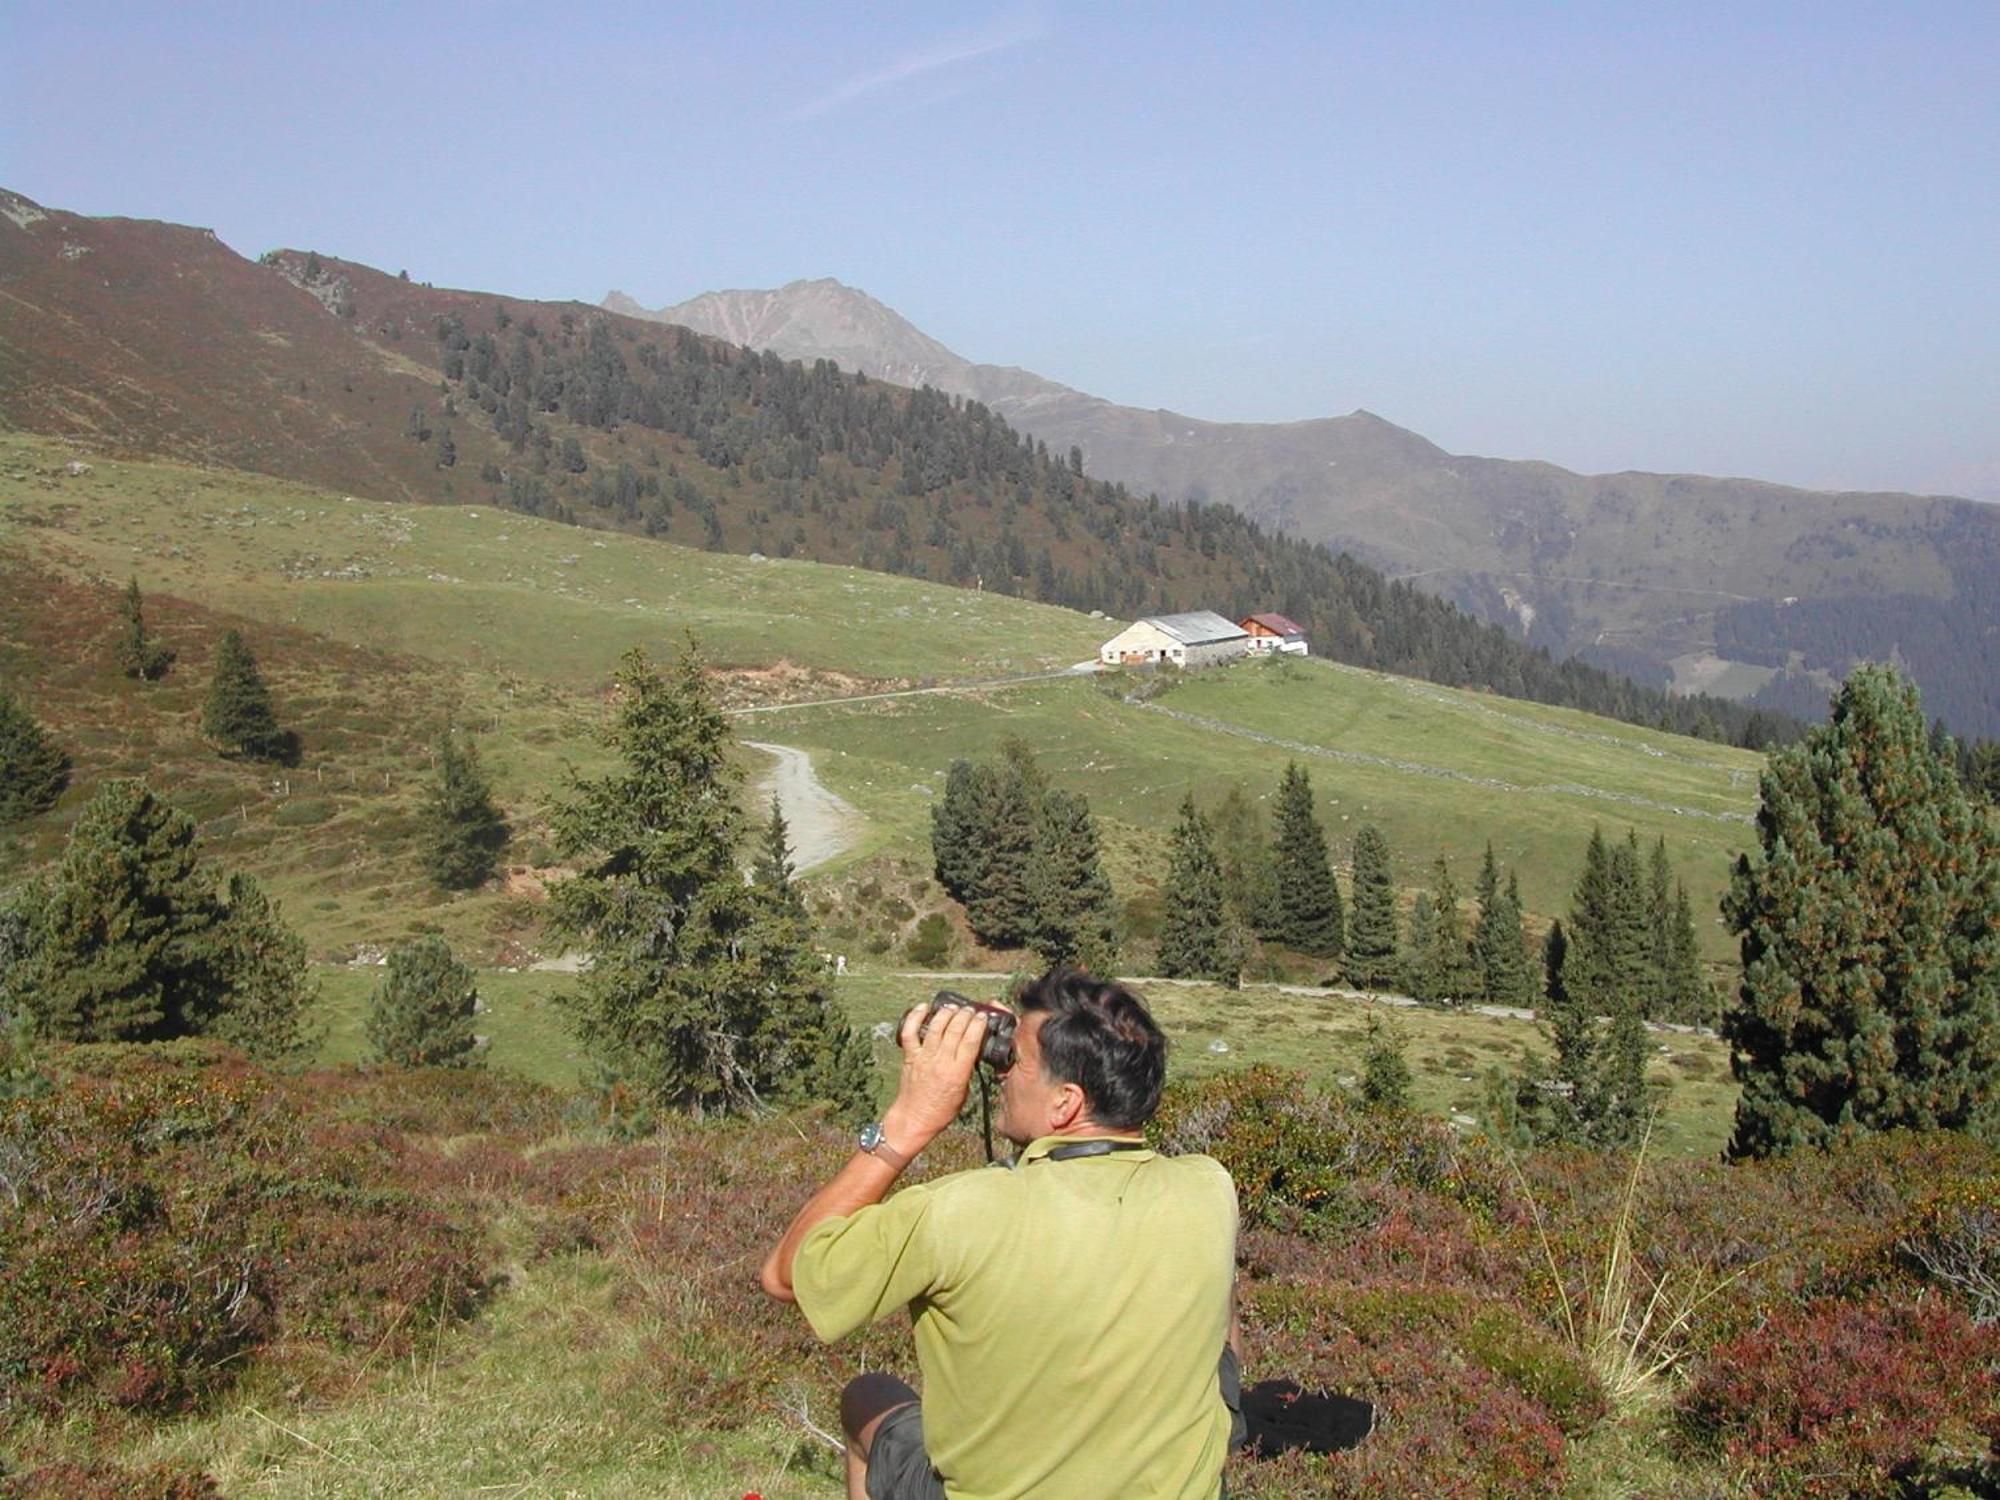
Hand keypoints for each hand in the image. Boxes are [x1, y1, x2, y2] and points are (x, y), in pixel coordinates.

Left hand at [883, 1003, 988, 1149]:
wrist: (915, 1119)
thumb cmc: (941, 1110)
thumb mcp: (963, 1091)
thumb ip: (966, 1069)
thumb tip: (970, 1050)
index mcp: (957, 1072)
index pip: (970, 1041)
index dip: (978, 1024)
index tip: (983, 1016)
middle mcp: (940, 1062)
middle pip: (955, 1030)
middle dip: (965, 1015)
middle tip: (971, 1010)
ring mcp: (923, 1058)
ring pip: (935, 1027)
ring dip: (946, 1013)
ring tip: (953, 1007)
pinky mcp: (910, 1056)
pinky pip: (910, 1032)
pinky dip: (915, 1017)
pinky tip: (924, 1007)